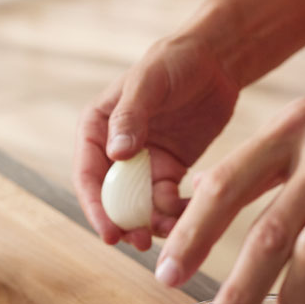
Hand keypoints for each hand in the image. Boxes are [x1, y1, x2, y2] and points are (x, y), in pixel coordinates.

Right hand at [72, 35, 239, 250]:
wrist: (216, 61)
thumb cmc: (175, 61)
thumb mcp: (148, 82)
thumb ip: (129, 117)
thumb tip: (116, 154)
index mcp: (97, 130)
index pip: (88, 176)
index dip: (96, 208)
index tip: (110, 233)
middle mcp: (115, 151)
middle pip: (112, 199)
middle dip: (124, 223)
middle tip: (139, 242)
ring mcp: (143, 164)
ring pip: (141, 207)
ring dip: (153, 223)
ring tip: (174, 230)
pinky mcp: (170, 171)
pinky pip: (168, 202)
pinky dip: (178, 213)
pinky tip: (192, 212)